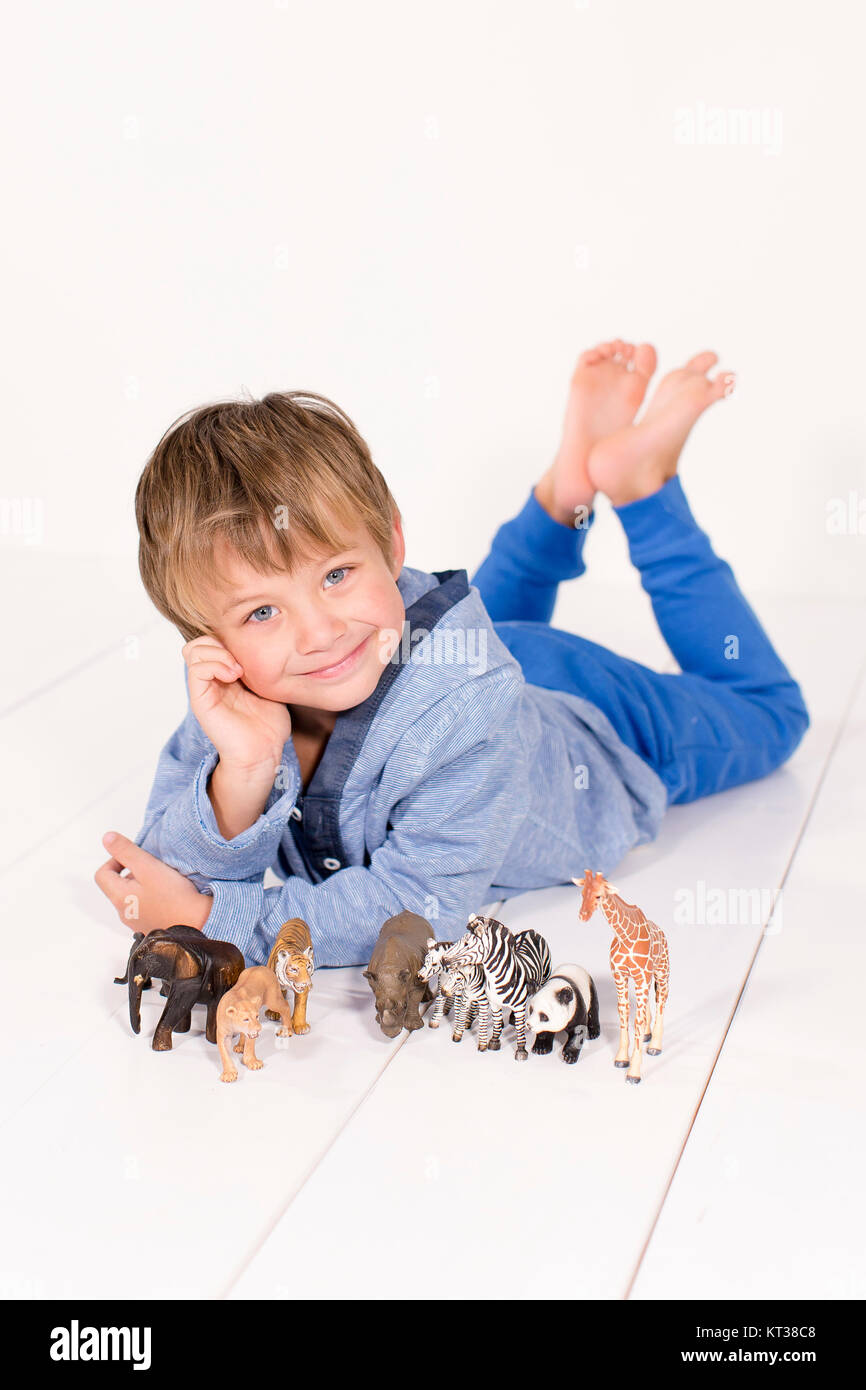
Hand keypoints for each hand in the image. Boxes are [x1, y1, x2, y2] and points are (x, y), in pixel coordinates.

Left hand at [94, 832, 212, 935]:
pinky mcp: (152, 927)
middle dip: (132, 872)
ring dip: (144, 885)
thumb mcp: (148, 866)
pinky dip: (154, 898)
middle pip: (118, 886)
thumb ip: (126, 851)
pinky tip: (170, 895)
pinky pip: (146, 908)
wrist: (198, 924)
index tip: (133, 857)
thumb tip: (107, 838)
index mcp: (119, 897)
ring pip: (133, 897)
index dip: (114, 860)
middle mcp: (125, 913)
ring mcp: (138, 922)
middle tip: (152, 867)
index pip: (102, 874)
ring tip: (163, 880)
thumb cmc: (174, 897)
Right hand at [182, 635, 292, 769]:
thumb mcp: (269, 688)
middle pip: (198, 643)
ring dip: (218, 653)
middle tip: (240, 659)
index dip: (228, 639)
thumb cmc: (269, 726)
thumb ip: (261, 668)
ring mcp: (204, 690)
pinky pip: (196, 669)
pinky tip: (234, 676)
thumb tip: (266, 647)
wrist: (264, 752)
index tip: (251, 651)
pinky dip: (215, 664)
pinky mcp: (201, 700)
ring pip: (193, 651)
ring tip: (238, 669)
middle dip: (219, 641)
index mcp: (224, 676)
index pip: (212, 642)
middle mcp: (211, 681)